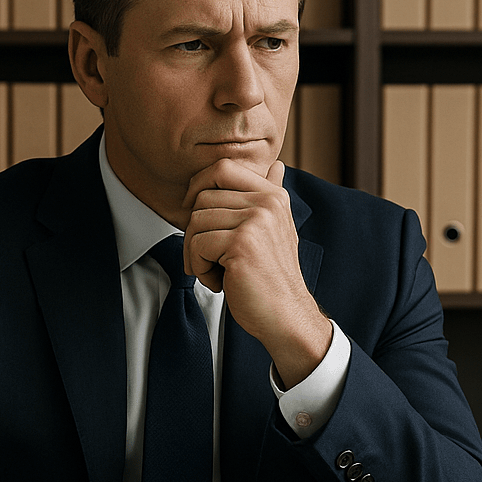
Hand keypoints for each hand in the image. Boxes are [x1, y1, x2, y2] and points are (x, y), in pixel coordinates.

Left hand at [182, 158, 331, 388]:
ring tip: (218, 272)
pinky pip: (196, 245)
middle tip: (210, 258)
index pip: (223, 168)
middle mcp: (267, 203)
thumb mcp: (275, 230)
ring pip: (195, 222)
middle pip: (202, 198)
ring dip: (196, 254)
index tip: (195, 214)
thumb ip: (270, 197)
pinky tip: (219, 282)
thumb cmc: (271, 277)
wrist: (286, 316)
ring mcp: (255, 222)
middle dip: (195, 231)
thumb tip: (276, 166)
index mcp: (273, 196)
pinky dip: (199, 268)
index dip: (199, 187)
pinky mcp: (241, 244)